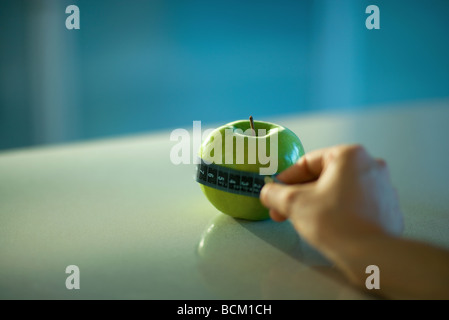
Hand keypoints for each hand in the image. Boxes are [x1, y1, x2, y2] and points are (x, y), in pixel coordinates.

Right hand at [260, 145, 403, 258]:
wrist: (372, 256)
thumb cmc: (335, 223)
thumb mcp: (294, 204)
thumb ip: (275, 193)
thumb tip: (268, 192)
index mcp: (350, 155)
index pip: (308, 162)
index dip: (286, 179)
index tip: (275, 192)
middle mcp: (370, 165)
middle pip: (324, 176)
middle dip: (300, 194)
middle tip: (284, 209)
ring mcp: (382, 187)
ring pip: (339, 190)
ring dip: (317, 202)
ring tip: (302, 220)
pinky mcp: (387, 208)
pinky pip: (354, 204)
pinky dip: (338, 211)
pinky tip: (326, 226)